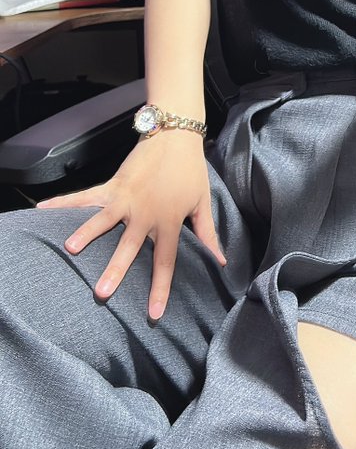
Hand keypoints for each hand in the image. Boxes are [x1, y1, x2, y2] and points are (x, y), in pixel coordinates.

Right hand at [35, 133, 225, 319]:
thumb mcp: (203, 203)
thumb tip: (221, 261)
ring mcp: (126, 199)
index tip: (153, 314)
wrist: (175, 135)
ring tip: (70, 250)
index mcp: (169, 221)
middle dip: (115, 270)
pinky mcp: (113, 185)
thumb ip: (207, 234)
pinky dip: (64, 202)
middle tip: (102, 293)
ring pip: (103, 220)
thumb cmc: (190, 171)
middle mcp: (145, 213)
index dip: (159, 289)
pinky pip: (86, 196)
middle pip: (129, 247)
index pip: (165, 261)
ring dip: (86, 234)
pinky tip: (43, 209)